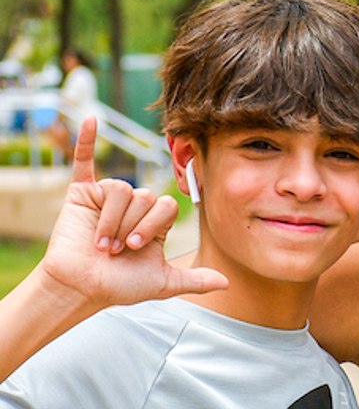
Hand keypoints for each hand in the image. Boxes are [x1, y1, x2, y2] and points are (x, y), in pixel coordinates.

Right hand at [37, 118, 227, 307]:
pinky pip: (85, 162)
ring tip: (101, 242)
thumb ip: (194, 279)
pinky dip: (87, 140)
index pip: (167, 205)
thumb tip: (227, 283)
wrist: (80, 287)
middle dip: (132, 226)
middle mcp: (134, 206)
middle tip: (117, 248)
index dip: (153, 224)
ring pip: (122, 190)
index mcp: (155, 221)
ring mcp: (108, 198)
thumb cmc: (119, 285)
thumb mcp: (163, 283)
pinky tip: (91, 121)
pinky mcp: (82, 193)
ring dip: (112, 220)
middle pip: (146, 197)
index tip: (137, 247)